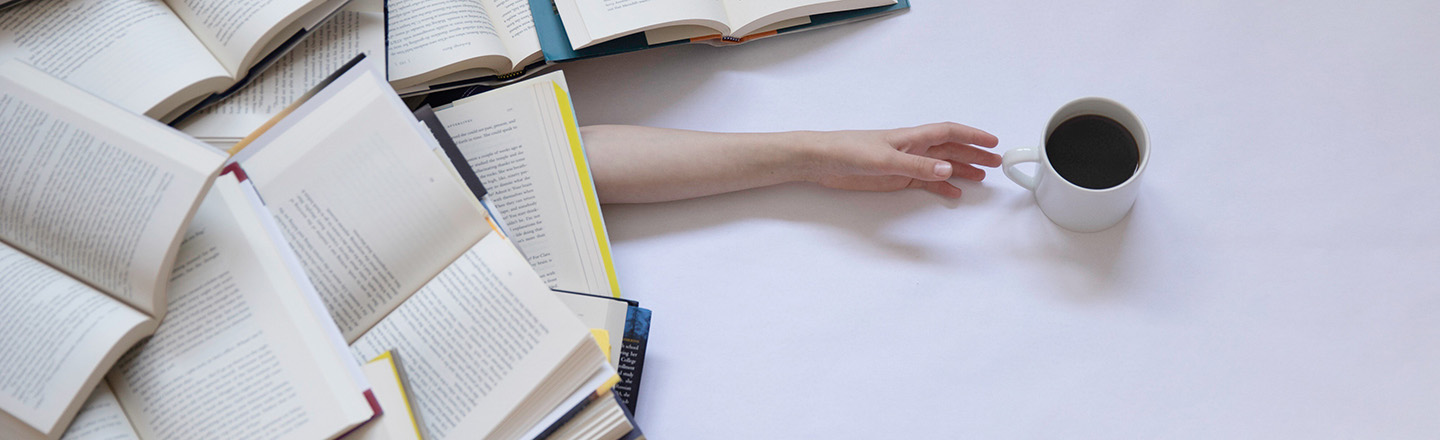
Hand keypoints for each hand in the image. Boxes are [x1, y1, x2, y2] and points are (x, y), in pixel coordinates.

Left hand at [801, 122, 1001, 197]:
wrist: (822, 161)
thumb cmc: (849, 151)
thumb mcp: (885, 160)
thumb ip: (917, 166)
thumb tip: (949, 170)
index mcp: (912, 137)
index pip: (949, 133)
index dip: (972, 136)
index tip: (993, 143)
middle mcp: (913, 148)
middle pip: (951, 149)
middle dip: (974, 154)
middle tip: (997, 164)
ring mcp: (905, 163)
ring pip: (941, 165)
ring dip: (962, 169)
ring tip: (983, 177)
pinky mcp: (895, 178)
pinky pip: (926, 181)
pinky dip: (941, 186)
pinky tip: (954, 193)